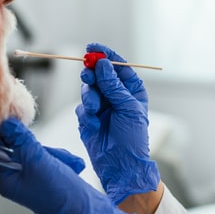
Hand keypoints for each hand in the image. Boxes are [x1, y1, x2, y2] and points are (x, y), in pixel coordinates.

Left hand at [0, 117, 134, 213]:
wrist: (84, 208)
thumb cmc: (59, 191)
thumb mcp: (37, 160)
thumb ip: (20, 140)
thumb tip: (6, 123)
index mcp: (6, 181)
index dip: (4, 138)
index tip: (16, 128)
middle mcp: (16, 180)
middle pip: (16, 149)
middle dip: (35, 147)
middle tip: (46, 154)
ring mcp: (31, 178)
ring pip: (34, 151)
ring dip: (49, 152)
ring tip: (60, 162)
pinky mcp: (45, 176)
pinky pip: (46, 158)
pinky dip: (56, 158)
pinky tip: (65, 165)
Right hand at [75, 43, 159, 204]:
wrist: (121, 165)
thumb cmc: (132, 138)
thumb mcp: (127, 108)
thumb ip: (113, 85)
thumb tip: (103, 64)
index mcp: (131, 90)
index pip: (118, 66)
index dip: (106, 55)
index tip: (93, 47)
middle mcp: (116, 96)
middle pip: (99, 74)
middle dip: (92, 74)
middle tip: (87, 74)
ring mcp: (101, 106)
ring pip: (88, 89)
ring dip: (89, 97)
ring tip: (94, 109)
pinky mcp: (88, 118)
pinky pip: (81, 107)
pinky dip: (86, 114)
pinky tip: (93, 125)